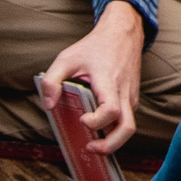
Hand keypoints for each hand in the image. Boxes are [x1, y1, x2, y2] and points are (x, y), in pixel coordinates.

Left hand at [38, 0, 146, 154]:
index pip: (110, 110)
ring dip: (113, 140)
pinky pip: (127, 120)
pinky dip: (114, 130)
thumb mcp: (67, 58)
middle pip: (127, 129)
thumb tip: (48, 105)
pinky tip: (98, 128)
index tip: (82, 120)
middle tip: (91, 147)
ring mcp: (131, 97)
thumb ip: (52, 81)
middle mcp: (124, 93)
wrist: (122, 33)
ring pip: (129, 127)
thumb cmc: (96, 46)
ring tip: (93, 142)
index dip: (97, 122)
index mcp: (108, 83)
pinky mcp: (132, 99)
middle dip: (110, 146)